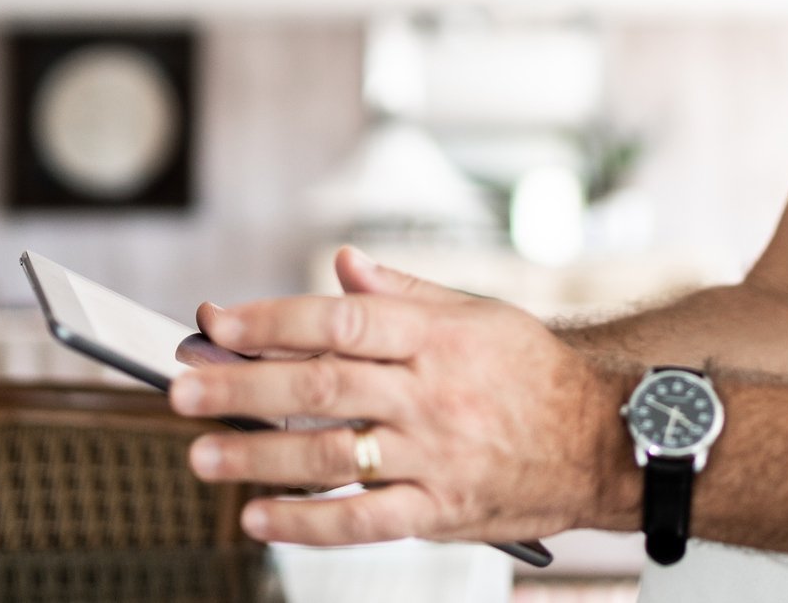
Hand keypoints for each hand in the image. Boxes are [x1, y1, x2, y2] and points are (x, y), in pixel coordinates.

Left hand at [170, 246, 636, 545]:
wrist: (603, 440)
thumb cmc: (536, 373)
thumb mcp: (479, 314)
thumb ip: (403, 292)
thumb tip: (342, 265)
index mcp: (435, 337)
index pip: (340, 322)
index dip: (272, 322)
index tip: (217, 325)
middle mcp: (431, 394)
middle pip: (322, 386)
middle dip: (244, 388)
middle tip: (184, 391)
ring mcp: (435, 456)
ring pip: (334, 455)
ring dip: (260, 457)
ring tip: (204, 455)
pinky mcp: (441, 510)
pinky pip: (365, 520)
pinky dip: (308, 523)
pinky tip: (261, 517)